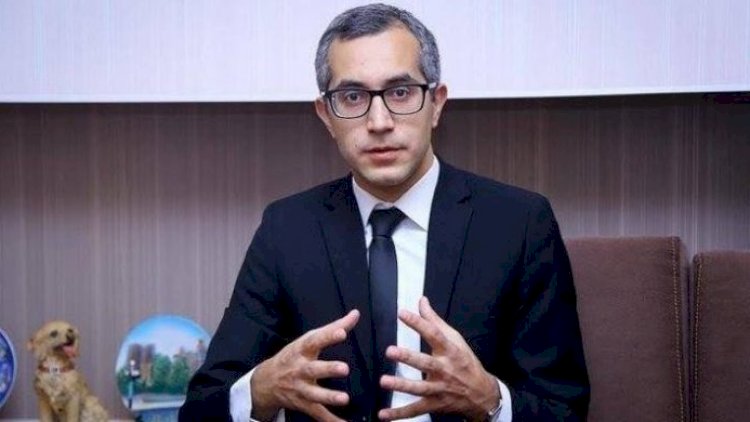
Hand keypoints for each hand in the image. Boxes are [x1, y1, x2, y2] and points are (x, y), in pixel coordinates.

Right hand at [251, 309, 359, 421]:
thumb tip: (356, 313)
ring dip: (329, 397)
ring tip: (345, 399)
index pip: (315, 341)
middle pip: (313, 370)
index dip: (328, 336)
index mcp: (302, 350)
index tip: (342, 333)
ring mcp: (300, 389)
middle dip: (327, 370)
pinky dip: (332, 420)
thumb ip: (334, 327)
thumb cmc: (294, 356)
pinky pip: (319, 414)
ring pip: (314, 395)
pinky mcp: (304, 404)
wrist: (267, 382)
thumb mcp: (308, 339)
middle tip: (345, 369)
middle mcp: (299, 370)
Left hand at [378, 297, 499, 420]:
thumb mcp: (455, 340)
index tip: (402, 313)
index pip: (434, 334)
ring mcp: (439, 388)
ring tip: (384, 382)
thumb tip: (421, 301)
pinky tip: (383, 414)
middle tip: (390, 351)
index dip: (418, 323)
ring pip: (419, 388)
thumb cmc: (465, 362)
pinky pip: (415, 410)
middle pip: (426, 363)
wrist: (482, 394)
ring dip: (401, 386)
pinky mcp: (434, 404)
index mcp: (450, 351)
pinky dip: (399, 414)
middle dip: (408, 358)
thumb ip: (435, 321)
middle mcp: (445, 369)